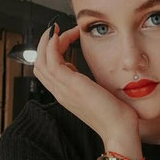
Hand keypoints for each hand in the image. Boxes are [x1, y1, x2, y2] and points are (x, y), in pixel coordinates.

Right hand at [34, 23, 139, 143]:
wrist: (120, 131)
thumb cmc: (116, 116)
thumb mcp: (99, 94)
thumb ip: (90, 84)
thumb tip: (88, 72)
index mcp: (66, 94)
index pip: (47, 70)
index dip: (52, 51)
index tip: (67, 38)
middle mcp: (61, 92)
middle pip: (38, 64)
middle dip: (46, 43)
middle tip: (59, 29)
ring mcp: (63, 89)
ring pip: (40, 60)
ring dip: (48, 40)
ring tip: (60, 29)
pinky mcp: (71, 84)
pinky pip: (51, 60)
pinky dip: (52, 44)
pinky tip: (62, 35)